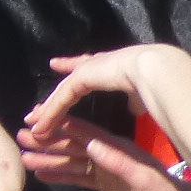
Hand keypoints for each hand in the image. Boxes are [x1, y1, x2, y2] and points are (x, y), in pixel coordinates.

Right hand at [18, 115, 190, 190]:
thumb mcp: (141, 180)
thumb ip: (116, 162)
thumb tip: (90, 144)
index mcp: (114, 147)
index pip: (80, 132)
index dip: (58, 125)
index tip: (35, 120)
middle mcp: (106, 153)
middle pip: (70, 143)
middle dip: (46, 139)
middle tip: (20, 136)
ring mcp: (104, 168)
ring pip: (70, 160)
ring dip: (48, 158)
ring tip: (24, 157)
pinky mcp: (104, 182)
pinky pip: (77, 176)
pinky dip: (59, 175)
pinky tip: (41, 175)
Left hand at [26, 48, 163, 137]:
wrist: (157, 70)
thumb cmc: (158, 83)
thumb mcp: (143, 93)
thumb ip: (134, 100)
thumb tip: (134, 108)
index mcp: (112, 66)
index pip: (87, 69)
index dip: (72, 68)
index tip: (56, 65)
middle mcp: (96, 64)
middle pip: (69, 82)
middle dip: (53, 97)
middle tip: (35, 110)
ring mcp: (87, 69)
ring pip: (62, 94)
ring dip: (47, 111)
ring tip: (32, 125)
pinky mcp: (81, 78)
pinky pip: (62, 99)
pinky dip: (51, 113)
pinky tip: (40, 126)